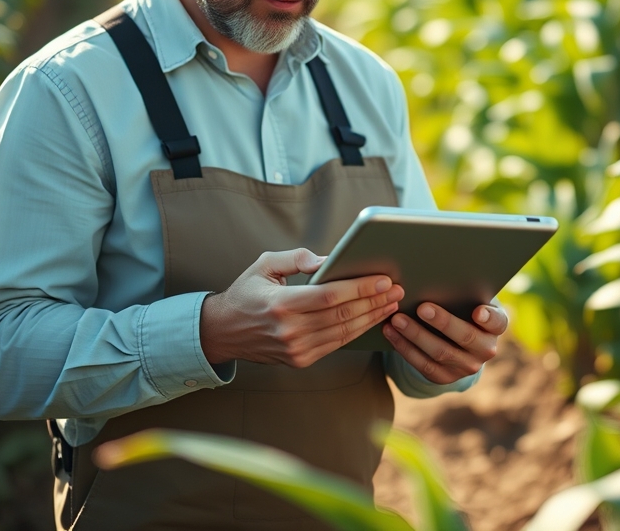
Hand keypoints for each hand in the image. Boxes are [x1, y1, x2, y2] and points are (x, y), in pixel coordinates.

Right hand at [199, 249, 404, 367]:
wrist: (223, 332)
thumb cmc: (246, 293)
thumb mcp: (265, 265)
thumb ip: (297, 259)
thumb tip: (330, 260)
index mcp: (280, 305)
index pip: (330, 296)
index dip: (360, 288)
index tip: (383, 279)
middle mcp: (289, 331)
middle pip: (342, 315)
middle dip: (374, 301)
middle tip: (396, 289)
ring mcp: (296, 349)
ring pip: (344, 332)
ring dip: (372, 317)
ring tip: (391, 303)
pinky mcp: (300, 360)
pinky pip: (336, 344)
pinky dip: (357, 332)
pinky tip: (372, 319)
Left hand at [383, 301, 507, 384]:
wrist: (457, 340)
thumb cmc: (462, 309)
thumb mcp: (470, 300)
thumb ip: (463, 293)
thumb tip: (437, 275)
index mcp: (495, 327)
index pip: (497, 322)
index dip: (488, 318)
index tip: (477, 311)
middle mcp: (485, 350)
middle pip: (464, 337)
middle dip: (442, 322)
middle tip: (422, 307)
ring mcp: (466, 367)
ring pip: (440, 353)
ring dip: (415, 335)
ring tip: (397, 319)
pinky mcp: (445, 377)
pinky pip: (423, 365)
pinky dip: (405, 348)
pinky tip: (391, 333)